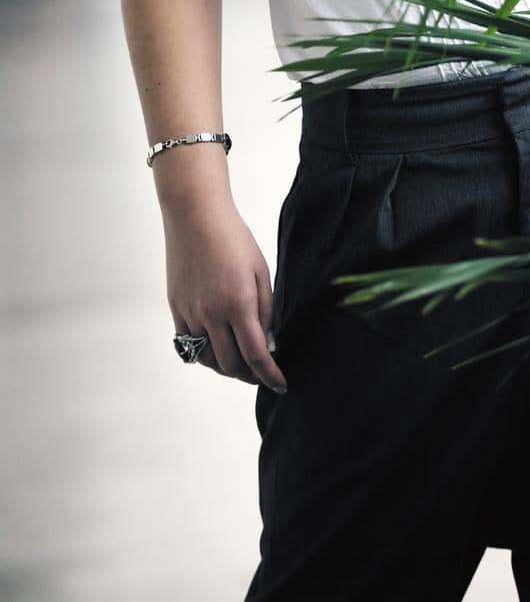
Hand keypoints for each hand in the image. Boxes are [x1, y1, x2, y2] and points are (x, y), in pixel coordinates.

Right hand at [162, 196, 287, 393]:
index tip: (280, 385)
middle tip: (262, 376)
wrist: (196, 216)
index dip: (270, 375)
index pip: (256, 355)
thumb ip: (266, 310)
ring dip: (226, 368)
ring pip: (208, 359)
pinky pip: (189, 345)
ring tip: (241, 365)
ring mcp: (190, 313)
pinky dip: (205, 355)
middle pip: (231, 365)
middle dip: (250, 376)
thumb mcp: (261, 271)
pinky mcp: (176, 308)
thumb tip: (268, 343)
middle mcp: (212, 314)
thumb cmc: (235, 239)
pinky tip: (217, 350)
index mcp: (238, 304)